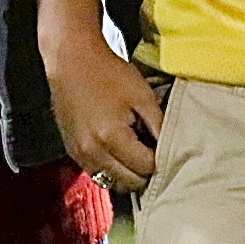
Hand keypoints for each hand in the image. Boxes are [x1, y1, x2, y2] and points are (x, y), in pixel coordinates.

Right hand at [45, 37, 163, 190]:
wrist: (71, 61)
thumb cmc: (110, 74)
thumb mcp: (142, 95)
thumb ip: (159, 125)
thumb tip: (173, 149)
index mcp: (111, 137)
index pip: (145, 167)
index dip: (160, 160)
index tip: (164, 147)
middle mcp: (92, 152)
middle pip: (129, 182)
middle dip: (145, 172)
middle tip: (153, 152)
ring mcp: (79, 155)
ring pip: (112, 183)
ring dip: (128, 174)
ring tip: (136, 152)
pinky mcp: (72, 152)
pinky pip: (97, 173)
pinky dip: (112, 169)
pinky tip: (119, 150)